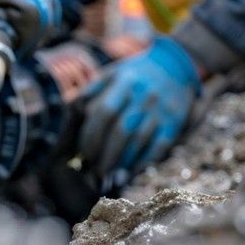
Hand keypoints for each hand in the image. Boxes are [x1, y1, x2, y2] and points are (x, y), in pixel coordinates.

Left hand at [77, 37, 201, 174]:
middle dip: (105, 155)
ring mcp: (161, 110)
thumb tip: (70, 117)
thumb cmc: (132, 77)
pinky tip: (130, 174)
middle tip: (93, 171)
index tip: (83, 152)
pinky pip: (158, 147)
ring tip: (107, 178)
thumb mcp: (110, 75)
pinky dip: (142, 163)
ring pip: (139, 142)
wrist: (174, 66)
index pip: (104, 111)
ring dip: (121, 163)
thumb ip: (89, 94)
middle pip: (121, 131)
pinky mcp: (174, 123)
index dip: (92, 135)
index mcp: (124, 81)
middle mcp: (144, 95)